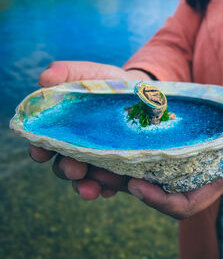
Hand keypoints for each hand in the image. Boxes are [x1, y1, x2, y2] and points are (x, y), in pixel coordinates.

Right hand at [29, 60, 150, 197]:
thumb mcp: (89, 74)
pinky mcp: (120, 168)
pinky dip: (110, 188)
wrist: (142, 93)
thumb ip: (67, 73)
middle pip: (65, 166)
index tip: (40, 152)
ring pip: (88, 179)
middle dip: (67, 170)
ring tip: (94, 189)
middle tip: (74, 170)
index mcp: (65, 130)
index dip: (40, 149)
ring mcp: (100, 161)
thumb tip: (44, 79)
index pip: (46, 144)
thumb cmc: (108, 84)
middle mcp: (79, 150)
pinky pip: (113, 184)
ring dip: (87, 185)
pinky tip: (111, 190)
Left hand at [30, 95, 222, 219]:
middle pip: (152, 189)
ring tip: (90, 155)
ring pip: (141, 171)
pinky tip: (107, 135)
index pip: (181, 203)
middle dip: (124, 182)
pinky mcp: (170, 144)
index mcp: (211, 182)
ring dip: (115, 167)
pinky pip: (142, 153)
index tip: (136, 186)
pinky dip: (124, 150)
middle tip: (98, 170)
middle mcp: (189, 176)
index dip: (158, 200)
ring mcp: (177, 161)